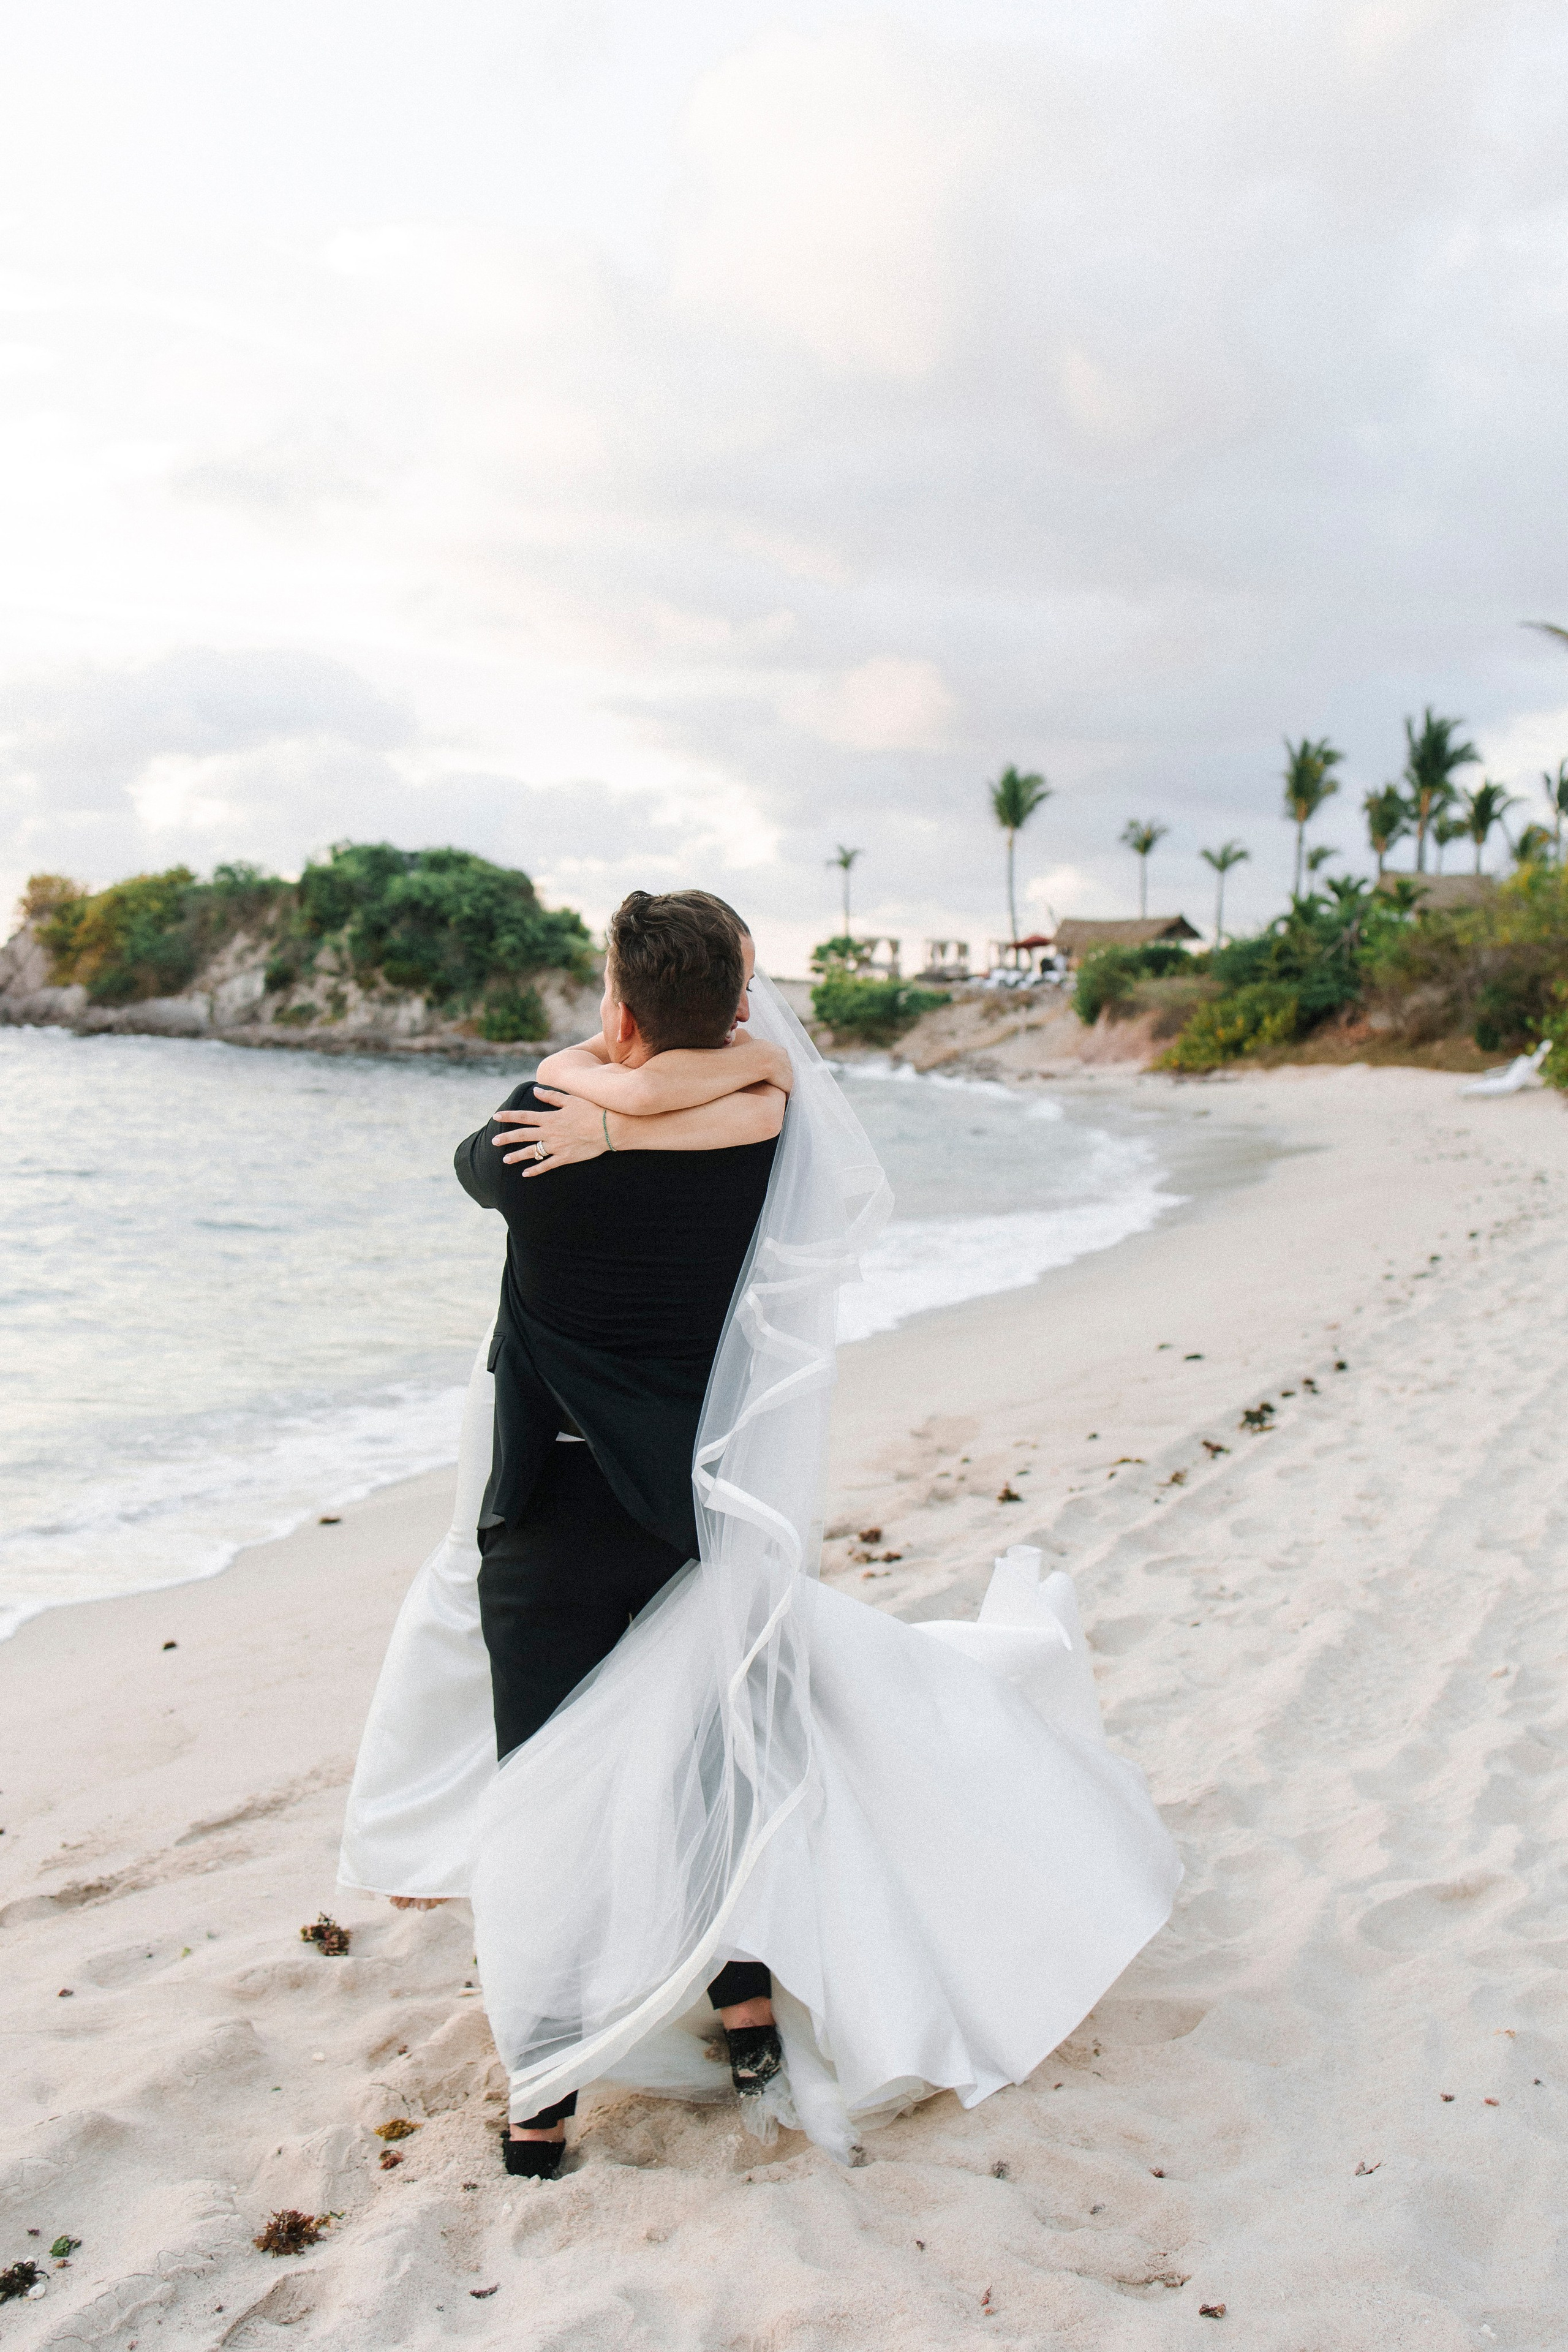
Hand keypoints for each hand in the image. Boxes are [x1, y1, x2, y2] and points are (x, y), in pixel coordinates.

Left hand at [492, 1086, 609, 1174]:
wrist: (608, 1128)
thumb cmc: (592, 1110)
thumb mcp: (570, 1100)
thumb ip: (551, 1097)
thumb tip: (535, 1091)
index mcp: (549, 1118)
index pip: (524, 1116)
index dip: (509, 1116)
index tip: (496, 1116)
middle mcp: (549, 1133)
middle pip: (523, 1135)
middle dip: (506, 1138)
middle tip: (494, 1141)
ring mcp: (556, 1147)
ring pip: (531, 1152)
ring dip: (517, 1156)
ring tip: (505, 1159)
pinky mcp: (564, 1157)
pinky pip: (546, 1165)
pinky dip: (535, 1170)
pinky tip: (525, 1174)